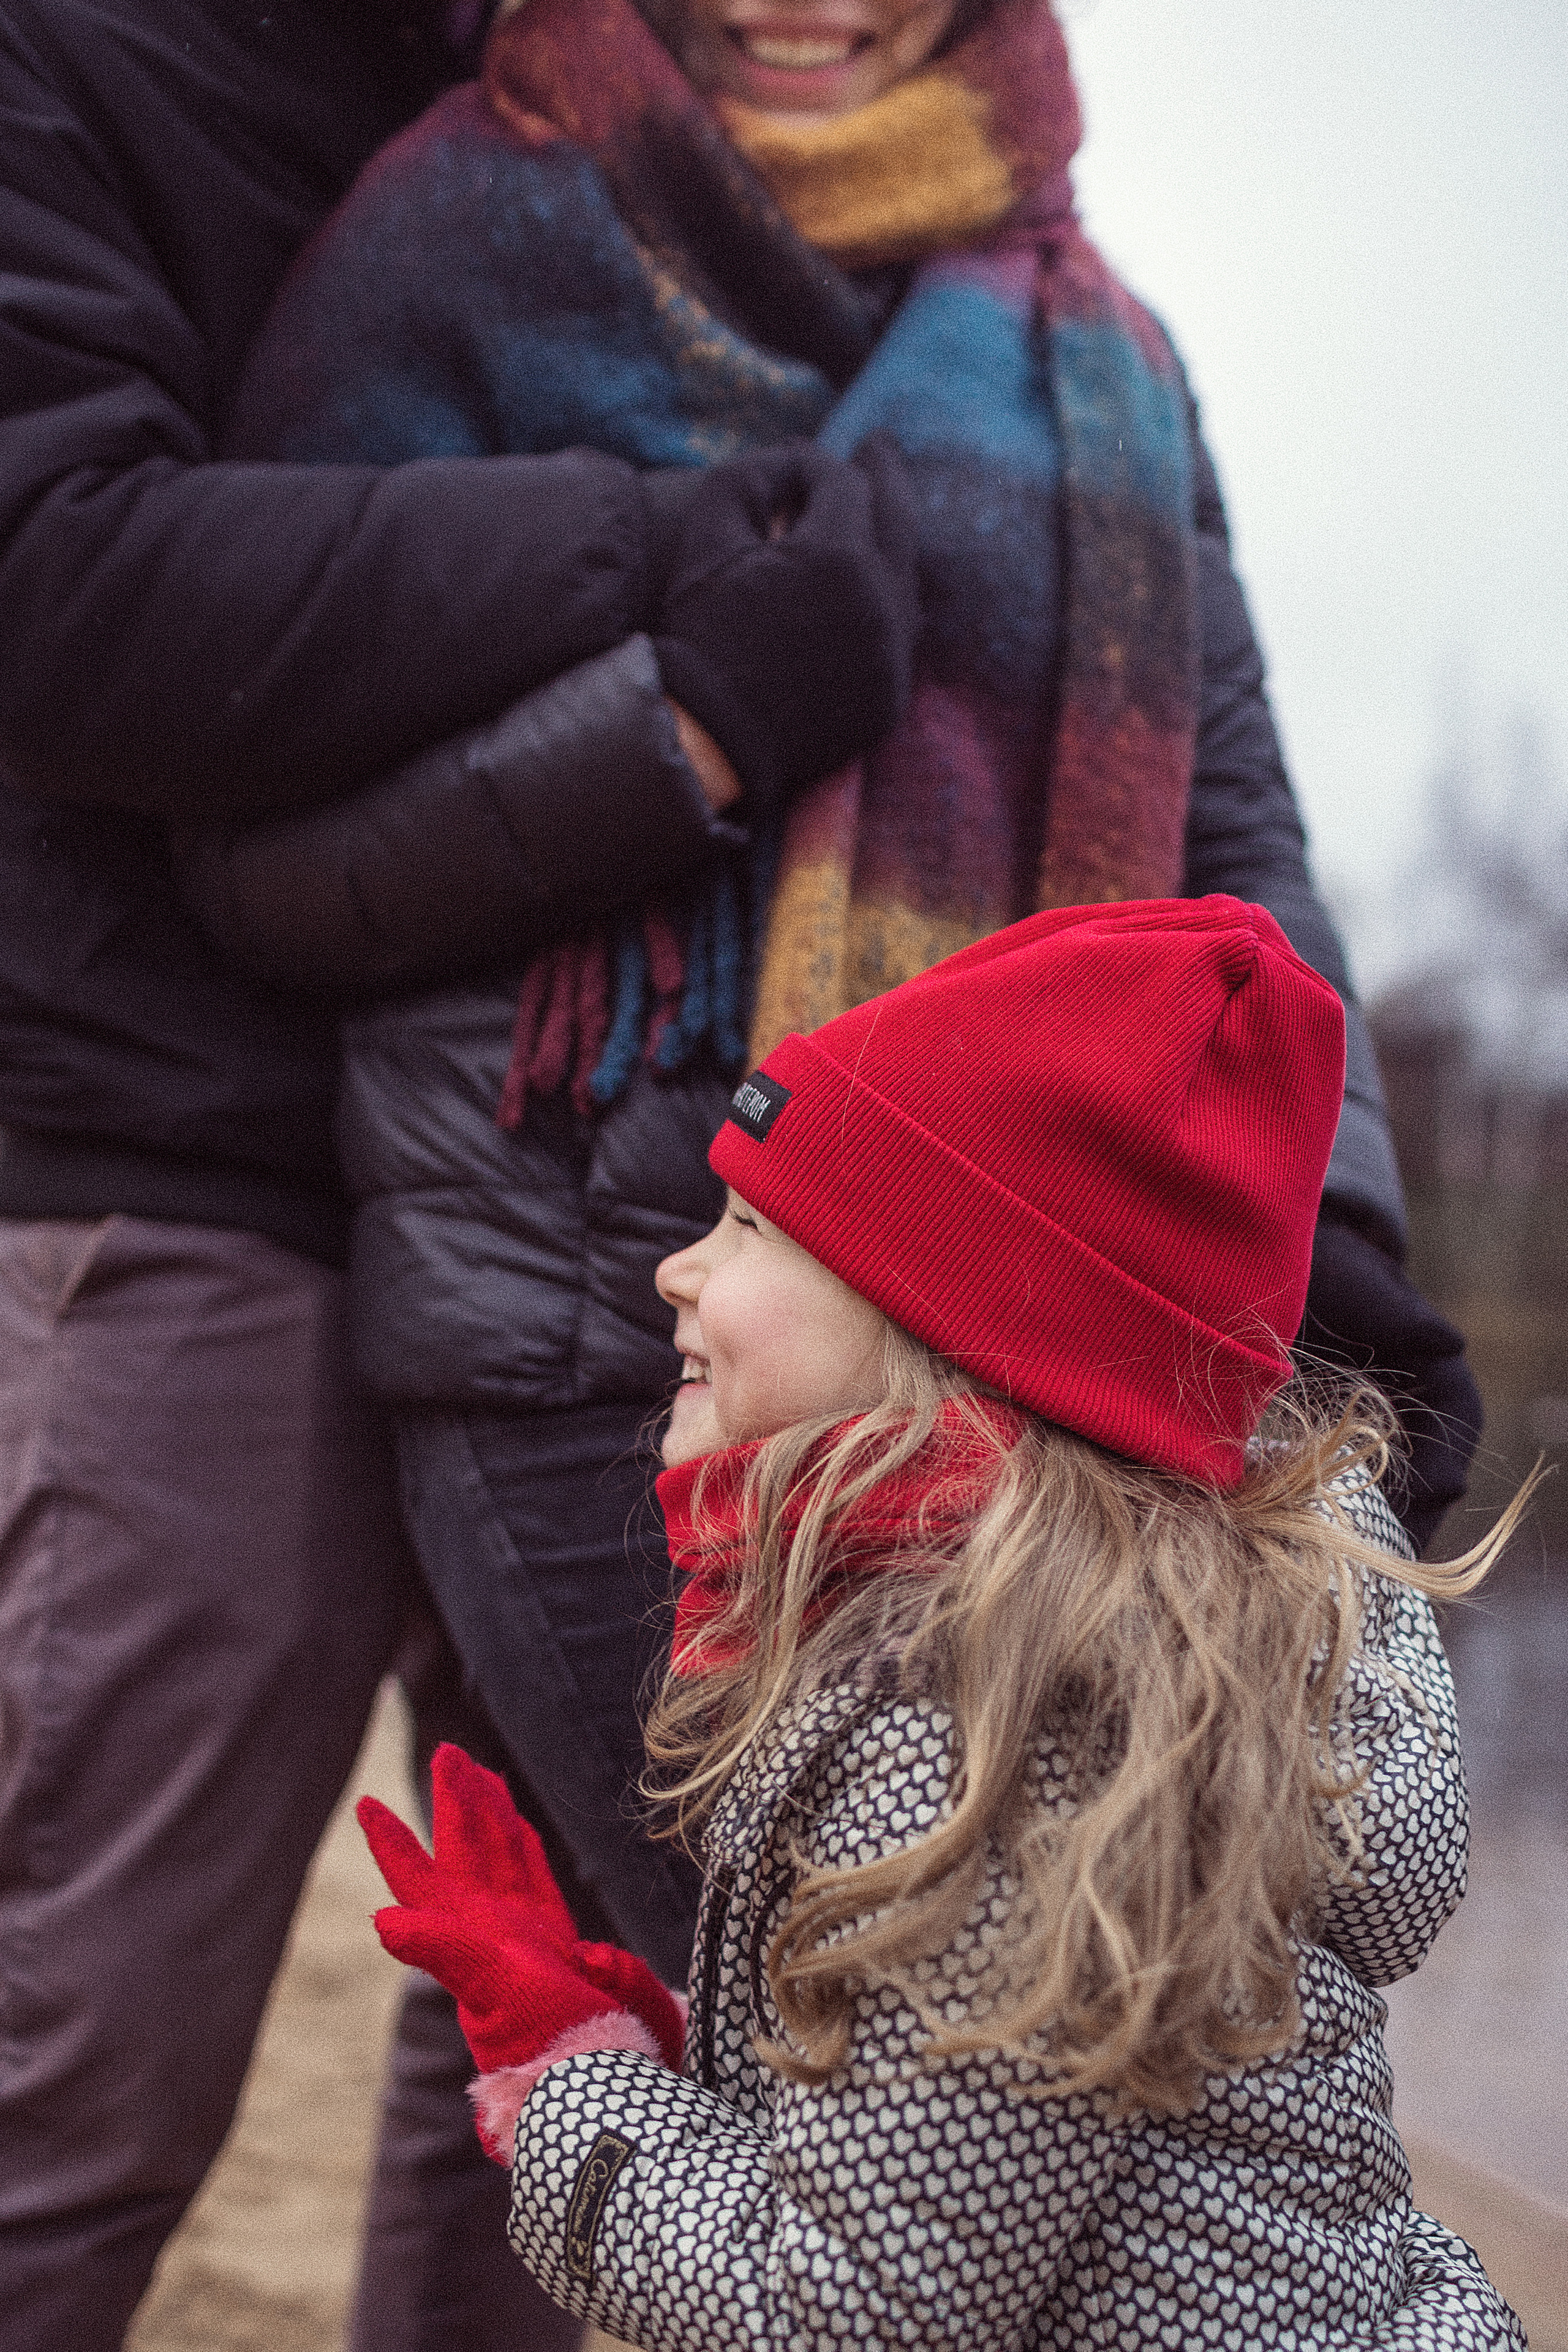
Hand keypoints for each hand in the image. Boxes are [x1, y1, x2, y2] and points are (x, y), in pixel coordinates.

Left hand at [356, 1745, 684, 2082]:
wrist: (592, 2076)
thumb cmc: (540, 2037)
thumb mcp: (486, 1984)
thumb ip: (439, 1947)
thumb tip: (382, 1919)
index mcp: (464, 1930)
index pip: (420, 1874)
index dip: (393, 1841)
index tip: (365, 1804)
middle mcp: (486, 1925)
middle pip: (466, 1848)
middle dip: (456, 1801)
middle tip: (447, 1752)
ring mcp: (519, 1930)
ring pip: (500, 1854)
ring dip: (490, 1814)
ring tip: (481, 1774)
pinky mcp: (553, 1940)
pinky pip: (534, 1877)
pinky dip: (524, 1847)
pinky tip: (517, 1825)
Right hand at [651, 436, 919, 811]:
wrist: (709, 739)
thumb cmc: (700, 633)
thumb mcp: (706, 536)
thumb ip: (749, 477)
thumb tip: (792, 458)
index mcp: (838, 556)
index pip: (845, 483)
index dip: (817, 462)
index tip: (795, 456)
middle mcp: (881, 602)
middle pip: (897, 520)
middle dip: (883, 475)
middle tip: (877, 445)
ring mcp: (893, 654)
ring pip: (904, 577)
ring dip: (889, 539)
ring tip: (877, 514)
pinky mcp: (891, 696)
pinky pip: (899, 634)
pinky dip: (886, 601)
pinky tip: (873, 586)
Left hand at [1299, 1213, 1482, 1551]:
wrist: (1265, 1259)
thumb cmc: (1316, 1263)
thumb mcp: (1354, 1282)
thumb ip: (1400, 1313)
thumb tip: (1451, 1339)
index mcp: (1427, 1354)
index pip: (1460, 1413)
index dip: (1451, 1453)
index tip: (1439, 1492)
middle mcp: (1411, 1388)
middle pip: (1435, 1458)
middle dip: (1423, 1507)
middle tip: (1403, 1556)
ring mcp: (1376, 1410)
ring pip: (1399, 1474)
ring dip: (1391, 1517)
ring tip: (1373, 1564)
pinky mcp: (1337, 1427)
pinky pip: (1357, 1474)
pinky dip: (1352, 1506)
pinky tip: (1332, 1539)